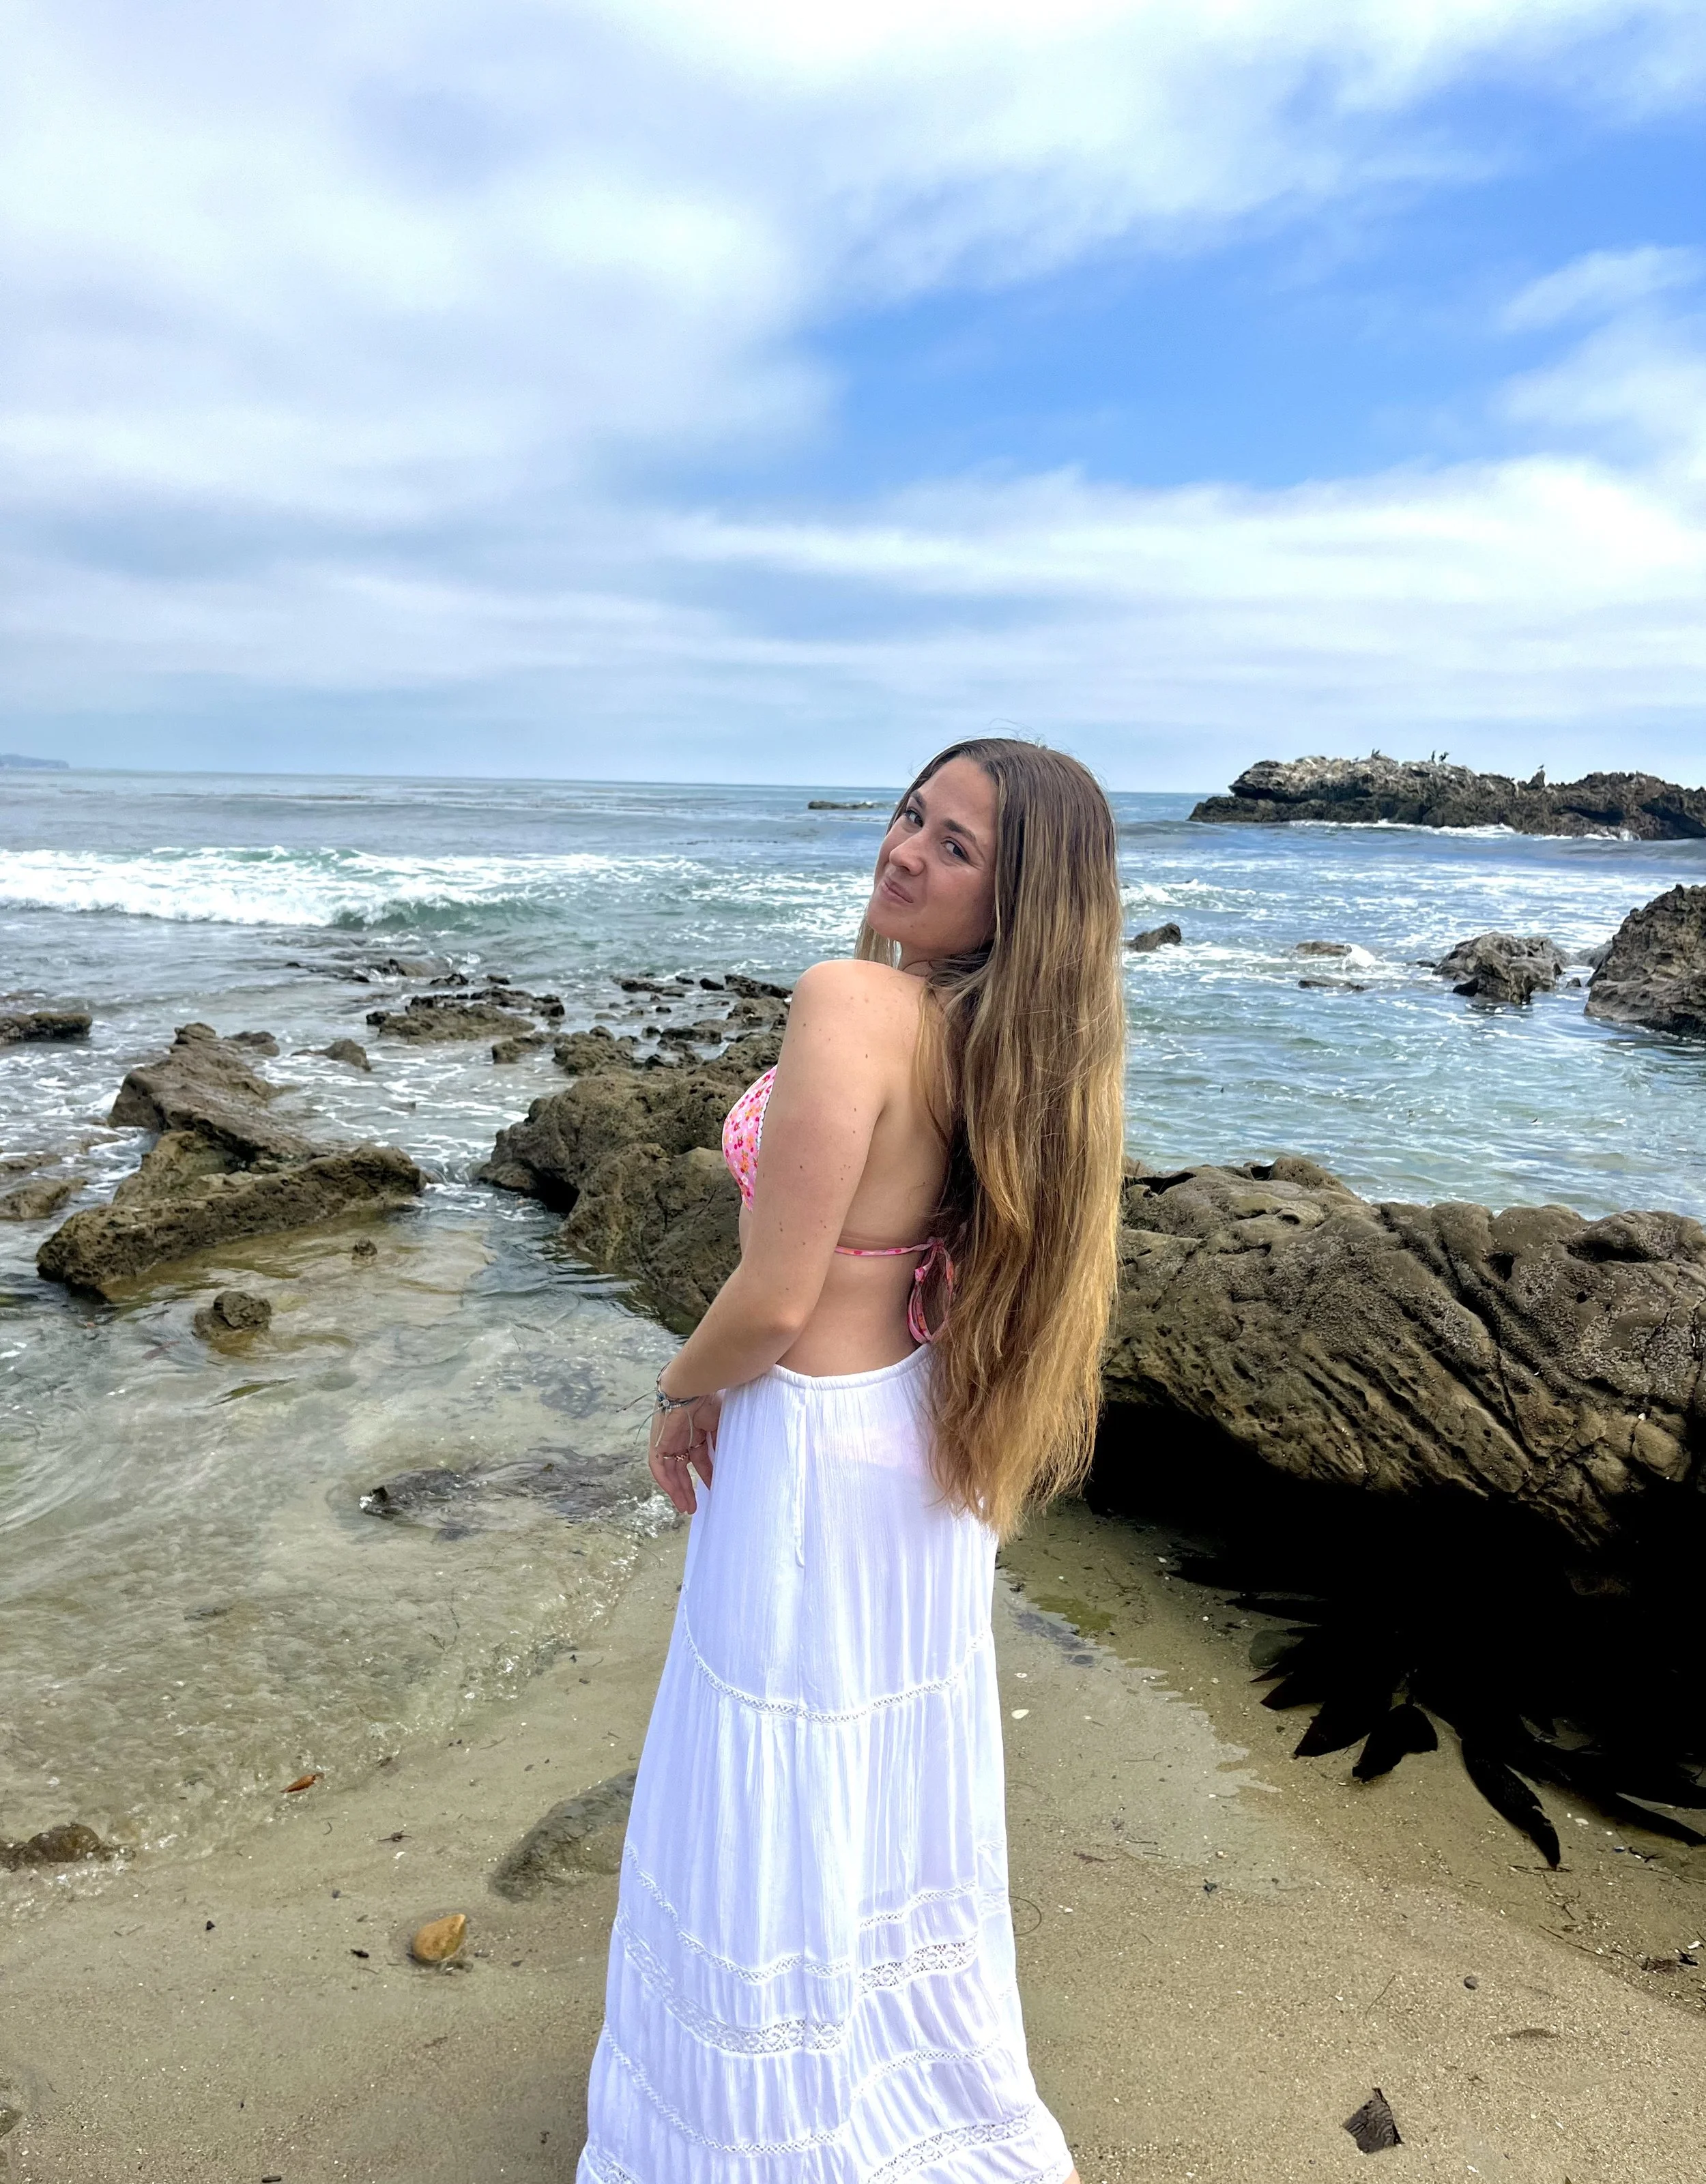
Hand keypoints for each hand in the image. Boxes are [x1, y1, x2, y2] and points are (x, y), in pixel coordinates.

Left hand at [648, 1390, 719, 1514]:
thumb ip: (724, 1444)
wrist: (693, 1385)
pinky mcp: (658, 1441)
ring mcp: (669, 1440)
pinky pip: (658, 1466)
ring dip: (677, 1491)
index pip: (699, 1459)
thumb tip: (735, 1463)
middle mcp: (682, 1438)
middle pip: (682, 1469)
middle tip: (694, 1507)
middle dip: (688, 1489)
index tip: (714, 1489)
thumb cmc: (712, 1400)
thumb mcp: (722, 1427)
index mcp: (697, 1432)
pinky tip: (674, 1494)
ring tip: (687, 1508)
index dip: (706, 1475)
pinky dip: (665, 1481)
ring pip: (670, 1471)